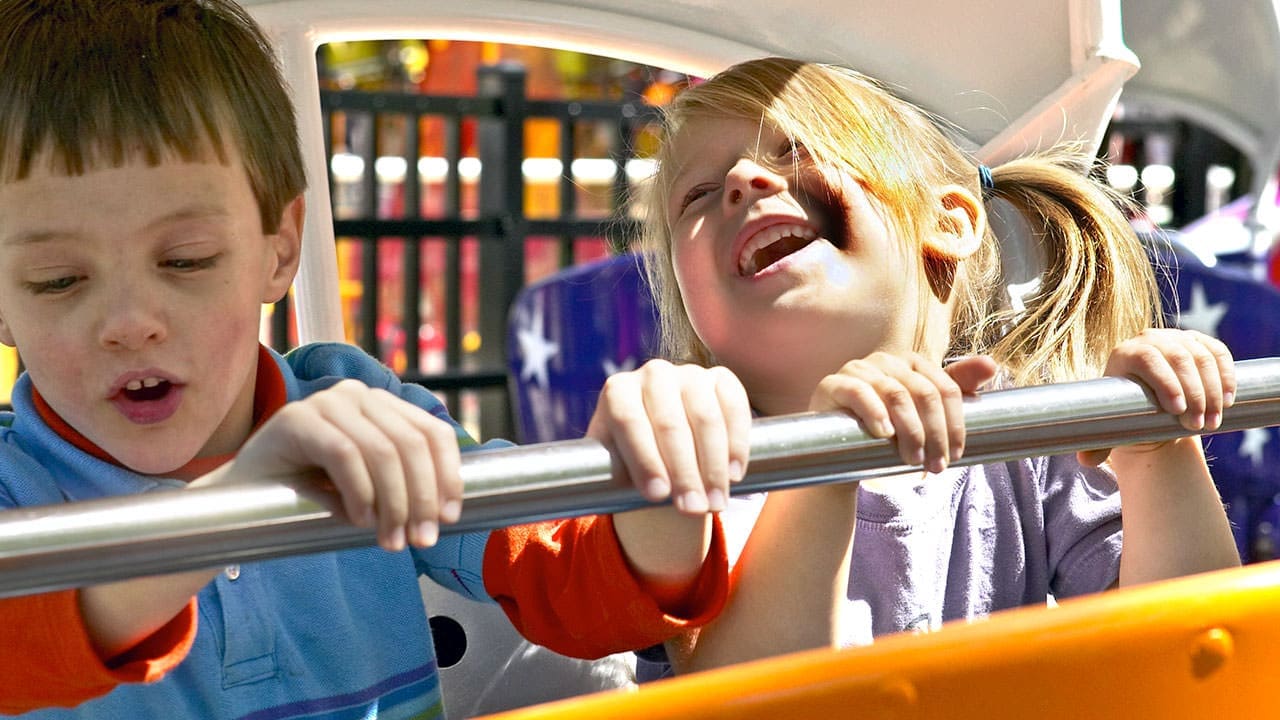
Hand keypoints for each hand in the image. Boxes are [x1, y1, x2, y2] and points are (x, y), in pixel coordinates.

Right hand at [220, 379, 462, 551]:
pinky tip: (358, 520)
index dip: (448, 475)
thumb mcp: (368, 488)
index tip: (449, 517)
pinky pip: (344, 454)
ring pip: (382, 451)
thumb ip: (402, 486)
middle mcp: (358, 394)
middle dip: (422, 498)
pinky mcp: (296, 418)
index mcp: (383, 406)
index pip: (433, 433)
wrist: (242, 501)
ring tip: (390, 539)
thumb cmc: (310, 496)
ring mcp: (327, 401)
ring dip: (393, 504)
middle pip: (412, 444)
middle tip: (420, 540)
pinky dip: (359, 493)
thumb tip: (445, 513)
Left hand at [586, 359, 750, 514]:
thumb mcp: (613, 466)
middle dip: (684, 473)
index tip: (658, 496)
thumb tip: (621, 496)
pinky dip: (737, 443)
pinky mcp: (721, 379)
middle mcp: (653, 374)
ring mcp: (690, 373)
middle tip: (692, 509)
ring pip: (705, 418)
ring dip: (713, 466)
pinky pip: (734, 407)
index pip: (629, 421)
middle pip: (670, 424)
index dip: (644, 460)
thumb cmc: (631, 460)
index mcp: (618, 391)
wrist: (663, 441)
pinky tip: (734, 474)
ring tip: (715, 504)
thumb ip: (611, 476)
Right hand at [810, 353, 997, 472]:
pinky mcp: (834, 384)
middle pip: (924, 393)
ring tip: (913, 460)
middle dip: (935, 434)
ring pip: (896, 394)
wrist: (839, 451)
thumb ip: (957, 389)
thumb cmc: (887, 432)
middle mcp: (886, 360)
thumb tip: (992, 365)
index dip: (955, 423)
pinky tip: (884, 434)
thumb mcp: (924, 415)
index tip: (957, 455)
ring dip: (911, 431)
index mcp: (912, 362)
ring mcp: (858, 369)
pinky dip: (875, 413)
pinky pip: (858, 392)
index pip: (945, 388)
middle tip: (936, 466)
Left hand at [1077, 329, 1234, 466]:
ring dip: (1212, 390)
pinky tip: (1228, 400)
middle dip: (1193, 393)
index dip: (1165, 382)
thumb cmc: (1126, 414)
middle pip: (1178, 357)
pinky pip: (1218, 352)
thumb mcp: (1110, 426)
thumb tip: (1085, 461)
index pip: (1146, 359)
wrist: (1148, 400)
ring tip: (1212, 422)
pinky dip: (1226, 375)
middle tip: (1198, 426)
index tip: (1177, 411)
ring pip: (1201, 356)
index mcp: (1124, 354)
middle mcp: (1149, 339)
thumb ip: (1096, 443)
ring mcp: (1176, 337)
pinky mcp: (1198, 341)